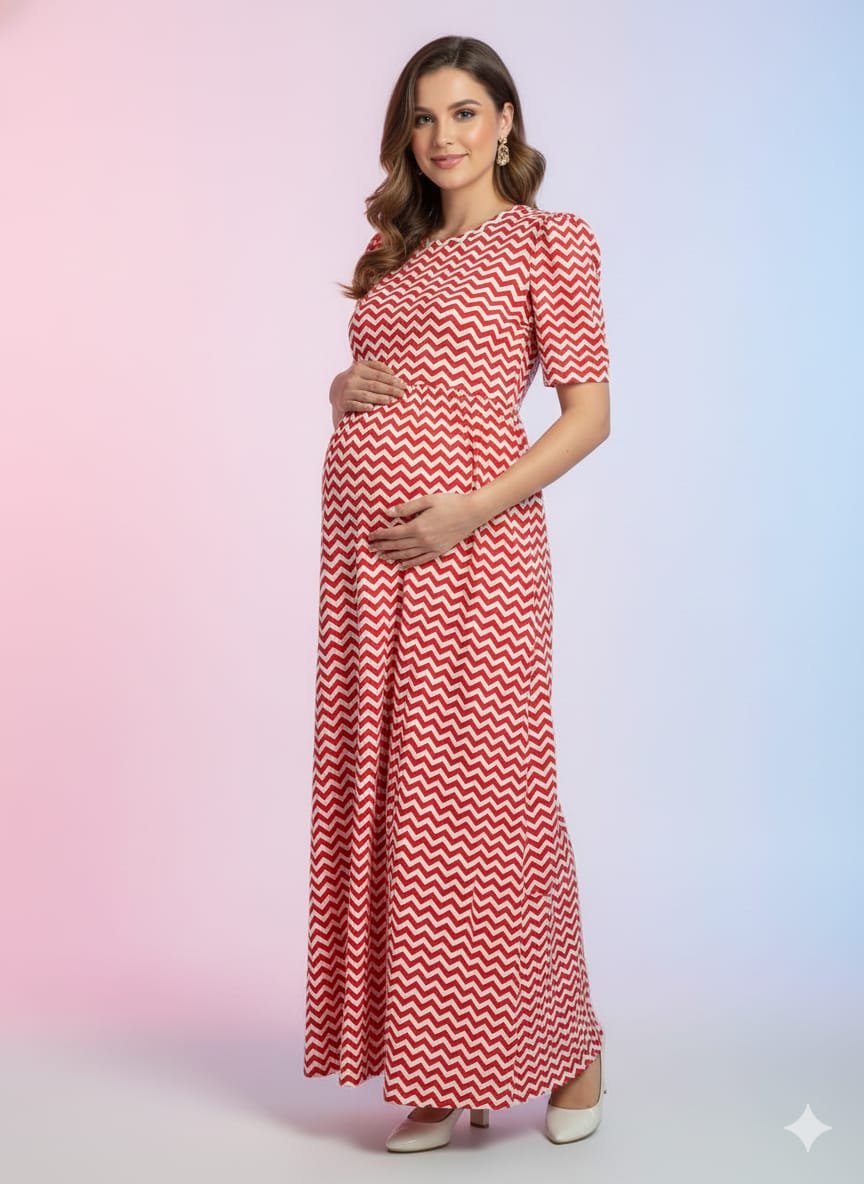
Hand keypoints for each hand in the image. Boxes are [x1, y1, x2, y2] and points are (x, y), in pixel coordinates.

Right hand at [330, 358, 404, 427]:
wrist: (335, 390)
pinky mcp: (343, 402)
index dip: (392, 380)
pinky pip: (355, 405)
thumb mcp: (363, 369)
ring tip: (391, 401)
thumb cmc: (356, 379)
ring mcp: (347, 391)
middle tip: (402, 394)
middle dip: (390, 390)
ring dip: (380, 398)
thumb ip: (376, 367)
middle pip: (375, 385)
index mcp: (358, 368)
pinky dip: (363, 406)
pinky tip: (372, 408)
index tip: (403, 384)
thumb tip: (393, 373)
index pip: (379, 374)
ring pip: (366, 395)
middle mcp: (352, 378)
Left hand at [367, 492, 485, 568]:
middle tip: (371, 548)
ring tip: (381, 557)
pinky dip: (410, 563)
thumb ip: (406, 508)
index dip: (380, 535)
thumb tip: (387, 512)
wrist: (472, 512)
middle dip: (383, 547)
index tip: (370, 536)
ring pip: (407, 555)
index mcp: (418, 527)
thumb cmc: (450, 502)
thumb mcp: (427, 500)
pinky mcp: (439, 551)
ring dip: (392, 556)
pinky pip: (421, 560)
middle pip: (398, 546)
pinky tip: (401, 565)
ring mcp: (431, 547)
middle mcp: (423, 540)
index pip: (393, 534)